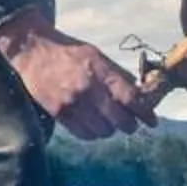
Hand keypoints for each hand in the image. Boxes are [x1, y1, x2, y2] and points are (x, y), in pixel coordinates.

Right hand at [0, 9, 158, 139]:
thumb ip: (117, 75)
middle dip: (129, 125)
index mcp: (100, 71)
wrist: (33, 51)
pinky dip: (93, 133)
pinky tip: (92, 124)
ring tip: (107, 121)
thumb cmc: (69, 52)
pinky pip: (84, 134)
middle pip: (119, 120)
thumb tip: (139, 94)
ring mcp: (73, 104)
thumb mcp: (97, 56)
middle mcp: (88, 89)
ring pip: (103, 131)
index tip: (152, 122)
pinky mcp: (59, 114)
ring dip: (110, 129)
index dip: (145, 114)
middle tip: (130, 123)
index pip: (131, 99)